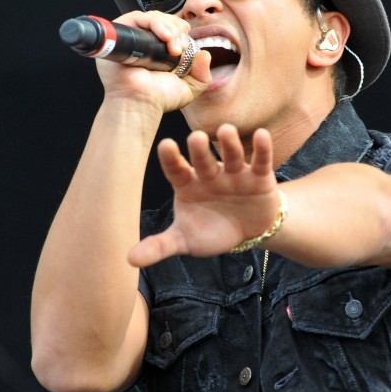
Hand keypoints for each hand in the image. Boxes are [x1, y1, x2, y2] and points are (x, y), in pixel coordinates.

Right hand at [97, 11, 210, 113]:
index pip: (172, 28)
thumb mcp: (189, 88)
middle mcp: (146, 42)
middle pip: (165, 20)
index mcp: (160, 51)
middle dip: (178, 30)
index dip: (182, 33)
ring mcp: (134, 37)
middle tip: (180, 50)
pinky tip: (165, 38)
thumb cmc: (159, 98)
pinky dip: (156, 23)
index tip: (185, 49)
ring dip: (170, 29)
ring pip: (155, 17)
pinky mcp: (122, 33)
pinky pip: (139, 18)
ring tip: (173, 48)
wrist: (141, 102)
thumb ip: (202, 74)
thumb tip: (205, 54)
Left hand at [128, 125, 281, 267]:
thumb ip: (159, 246)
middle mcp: (210, 175)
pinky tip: (260, 135)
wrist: (246, 232)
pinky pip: (261, 161)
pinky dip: (261, 149)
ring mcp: (234, 174)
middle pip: (203, 161)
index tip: (165, 145)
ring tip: (225, 131)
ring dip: (229, 144)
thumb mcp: (184, 240)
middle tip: (195, 137)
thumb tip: (129, 260)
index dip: (171, 159)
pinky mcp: (259, 177)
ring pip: (231, 156)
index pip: (176, 171)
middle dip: (200, 150)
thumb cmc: (210, 231)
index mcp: (188, 186)